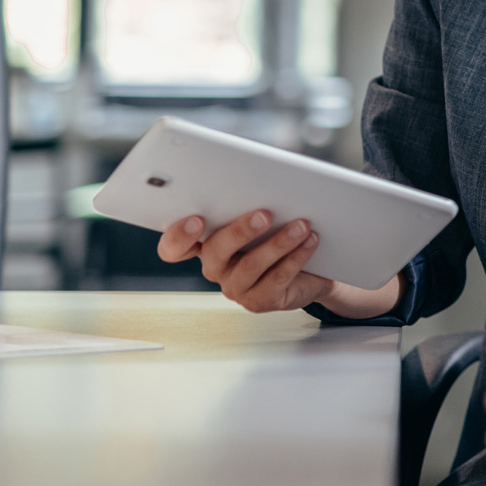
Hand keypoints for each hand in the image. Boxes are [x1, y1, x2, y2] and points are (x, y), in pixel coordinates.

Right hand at [157, 210, 332, 312]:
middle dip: (240, 231)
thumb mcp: (262, 218)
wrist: (311, 270)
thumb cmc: (279, 235)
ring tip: (301, 225)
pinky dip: (296, 257)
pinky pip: (276, 279)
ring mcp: (236, 288)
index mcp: (207, 243)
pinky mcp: (260, 301)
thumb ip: (250, 204)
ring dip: (278, 243)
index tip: (196, 220)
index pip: (175, 247)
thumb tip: (260, 184)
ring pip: (251, 266)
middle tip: (264, 214)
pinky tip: (309, 240)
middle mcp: (216, 267)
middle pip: (215, 252)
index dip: (178, 236)